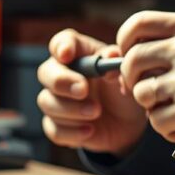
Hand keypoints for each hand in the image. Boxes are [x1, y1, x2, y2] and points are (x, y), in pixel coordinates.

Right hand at [36, 29, 147, 155]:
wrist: (129, 125)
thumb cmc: (123, 92)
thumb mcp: (126, 77)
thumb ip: (116, 65)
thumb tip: (110, 56)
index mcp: (79, 55)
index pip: (61, 42)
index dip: (61, 46)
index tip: (67, 54)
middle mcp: (63, 75)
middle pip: (45, 72)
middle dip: (62, 81)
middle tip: (83, 90)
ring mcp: (57, 101)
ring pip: (47, 101)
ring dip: (71, 109)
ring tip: (96, 112)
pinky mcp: (58, 125)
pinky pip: (52, 129)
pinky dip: (70, 132)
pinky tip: (89, 131)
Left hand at [116, 11, 174, 141]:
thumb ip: (174, 41)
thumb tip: (126, 53)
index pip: (137, 23)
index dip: (125, 41)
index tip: (130, 56)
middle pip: (132, 60)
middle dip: (133, 80)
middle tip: (149, 90)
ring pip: (140, 93)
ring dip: (151, 106)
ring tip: (172, 108)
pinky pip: (156, 120)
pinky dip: (166, 128)